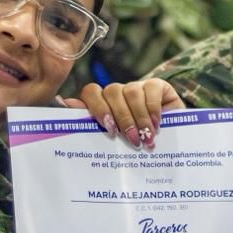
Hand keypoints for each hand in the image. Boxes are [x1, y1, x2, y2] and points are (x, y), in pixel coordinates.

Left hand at [65, 79, 185, 148]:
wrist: (171, 146)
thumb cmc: (136, 145)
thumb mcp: (113, 142)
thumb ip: (88, 124)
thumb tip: (62, 104)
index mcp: (103, 104)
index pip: (91, 92)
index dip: (97, 108)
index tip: (109, 129)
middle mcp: (118, 93)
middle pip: (111, 92)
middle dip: (122, 118)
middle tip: (131, 141)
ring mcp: (138, 87)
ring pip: (131, 92)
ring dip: (139, 118)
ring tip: (147, 138)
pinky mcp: (158, 86)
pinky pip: (151, 89)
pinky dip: (153, 109)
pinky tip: (156, 125)